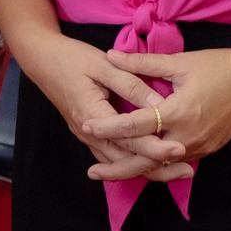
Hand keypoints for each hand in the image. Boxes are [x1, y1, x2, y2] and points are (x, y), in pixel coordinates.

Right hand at [13, 31, 191, 182]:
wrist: (43, 60)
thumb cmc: (72, 58)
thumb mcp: (103, 64)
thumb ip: (130, 83)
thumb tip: (158, 101)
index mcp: (93, 116)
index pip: (129, 139)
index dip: (155, 146)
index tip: (179, 148)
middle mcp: (90, 134)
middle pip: (127, 160)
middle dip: (158, 166)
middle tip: (187, 169)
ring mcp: (89, 137)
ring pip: (121, 163)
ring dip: (149, 169)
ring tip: (178, 171)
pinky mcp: (91, 136)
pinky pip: (114, 156)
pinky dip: (134, 163)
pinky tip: (153, 164)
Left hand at [89, 46, 230, 168]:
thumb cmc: (218, 66)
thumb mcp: (179, 62)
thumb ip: (142, 62)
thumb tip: (111, 56)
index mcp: (178, 112)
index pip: (135, 124)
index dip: (109, 126)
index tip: (86, 126)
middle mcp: (187, 136)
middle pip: (145, 161)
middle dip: (116, 169)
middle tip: (91, 172)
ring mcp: (198, 148)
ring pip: (160, 167)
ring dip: (134, 171)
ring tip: (108, 173)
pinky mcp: (206, 151)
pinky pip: (174, 164)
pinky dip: (155, 166)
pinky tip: (138, 165)